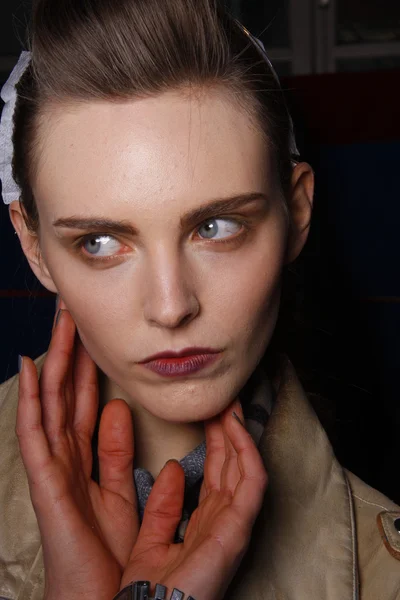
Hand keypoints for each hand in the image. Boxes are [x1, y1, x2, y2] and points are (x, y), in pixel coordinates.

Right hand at [17, 304, 137, 599]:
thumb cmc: (110, 557)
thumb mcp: (125, 496)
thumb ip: (123, 457)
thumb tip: (128, 417)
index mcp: (86, 461)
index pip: (88, 402)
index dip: (91, 368)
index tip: (97, 336)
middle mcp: (66, 457)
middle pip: (68, 393)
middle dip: (72, 352)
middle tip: (75, 313)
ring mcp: (52, 467)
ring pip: (52, 402)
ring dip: (55, 361)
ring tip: (58, 324)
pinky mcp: (45, 482)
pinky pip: (35, 433)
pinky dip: (33, 401)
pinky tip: (33, 370)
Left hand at [121, 398, 267, 599]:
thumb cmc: (149, 591)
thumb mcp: (152, 536)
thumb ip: (163, 503)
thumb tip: (173, 467)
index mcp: (205, 522)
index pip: (216, 471)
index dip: (215, 441)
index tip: (208, 413)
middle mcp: (224, 520)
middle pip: (231, 464)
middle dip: (228, 430)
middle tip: (222, 399)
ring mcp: (235, 524)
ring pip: (244, 466)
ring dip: (238, 433)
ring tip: (229, 404)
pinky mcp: (238, 528)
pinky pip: (251, 481)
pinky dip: (246, 452)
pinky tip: (235, 428)